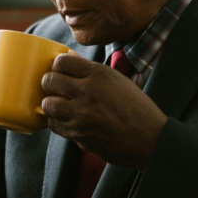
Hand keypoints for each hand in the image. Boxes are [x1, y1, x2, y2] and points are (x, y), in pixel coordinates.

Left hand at [41, 52, 167, 168]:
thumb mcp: (118, 81)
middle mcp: (87, 91)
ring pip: (48, 104)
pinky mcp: (78, 133)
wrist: (149, 139)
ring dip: (51, 105)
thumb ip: (91, 71)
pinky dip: (56, 122)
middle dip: (49, 84)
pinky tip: (65, 121)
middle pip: (49, 80)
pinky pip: (54, 125)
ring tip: (59, 106)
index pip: (62, 61)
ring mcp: (81, 113)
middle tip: (55, 89)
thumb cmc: (136, 108)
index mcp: (99, 74)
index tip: (61, 72)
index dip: (57, 66)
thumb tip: (68, 58)